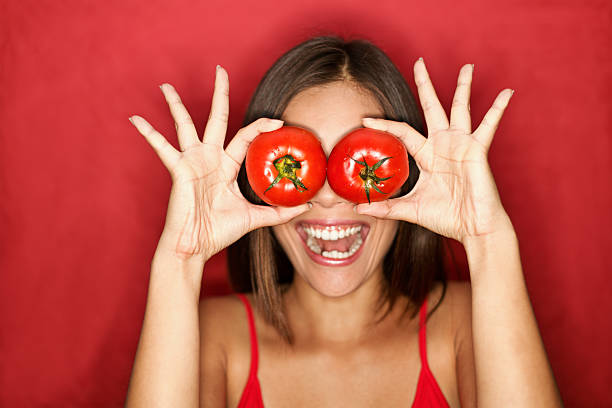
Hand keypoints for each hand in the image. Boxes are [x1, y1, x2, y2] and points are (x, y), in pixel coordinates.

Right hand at [129, 66, 308, 260]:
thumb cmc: (218, 232)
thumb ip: (279, 210)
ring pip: (184, 125)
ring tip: (166, 86)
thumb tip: (308, 206)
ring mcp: (192, 161)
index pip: (246, 137)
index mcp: (226, 166)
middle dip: (219, 94)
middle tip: (220, 70)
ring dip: (176, 104)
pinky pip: (161, 147)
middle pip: (216, 118)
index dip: (261, 126)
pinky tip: (135, 119)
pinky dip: (148, 133)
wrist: (194, 247)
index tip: (277, 120)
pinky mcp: (178, 169)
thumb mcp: (254, 217)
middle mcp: (209, 158)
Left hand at [355, 59, 513, 243]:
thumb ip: (385, 207)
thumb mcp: (410, 210)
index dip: (385, 124)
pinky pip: (489, 125)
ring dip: (463, 87)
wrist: (473, 229)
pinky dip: (498, 109)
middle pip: (431, 107)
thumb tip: (357, 209)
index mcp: (427, 156)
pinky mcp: (477, 150)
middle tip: (419, 62)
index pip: (403, 132)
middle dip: (425, 85)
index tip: (365, 119)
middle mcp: (443, 145)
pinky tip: (506, 92)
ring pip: (460, 108)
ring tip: (467, 66)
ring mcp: (462, 145)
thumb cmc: (447, 218)